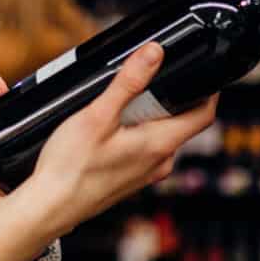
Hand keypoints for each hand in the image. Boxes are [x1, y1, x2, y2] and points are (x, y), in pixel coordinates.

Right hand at [21, 42, 216, 238]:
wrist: (50, 207)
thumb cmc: (71, 166)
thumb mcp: (98, 115)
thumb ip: (128, 82)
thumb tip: (155, 53)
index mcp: (160, 145)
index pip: (204, 115)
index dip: (209, 91)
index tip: (201, 71)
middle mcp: (159, 163)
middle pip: (182, 123)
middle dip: (170, 98)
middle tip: (146, 78)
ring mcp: (145, 174)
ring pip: (160, 137)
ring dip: (149, 116)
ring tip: (120, 104)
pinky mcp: (130, 180)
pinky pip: (144, 151)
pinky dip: (136, 133)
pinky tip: (109, 130)